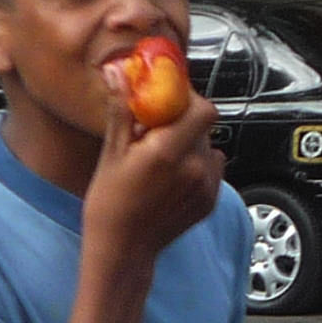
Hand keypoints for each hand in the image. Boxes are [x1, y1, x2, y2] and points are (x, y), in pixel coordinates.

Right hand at [81, 79, 223, 259]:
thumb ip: (122, 110)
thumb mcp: (112, 153)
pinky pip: (211, 168)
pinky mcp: (211, 200)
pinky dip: (196, 164)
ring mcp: (206, 186)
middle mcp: (195, 168)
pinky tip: (171, 176)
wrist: (123, 249)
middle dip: (182, 120)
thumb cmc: (110, 205)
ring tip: (161, 156)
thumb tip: (117, 72)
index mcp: (169, 152)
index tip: (169, 98)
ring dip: (189, 142)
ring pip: (208, 146)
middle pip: (204, 125)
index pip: (203, 109)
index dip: (189, 99)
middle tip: (155, 128)